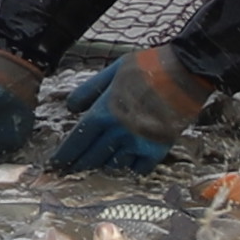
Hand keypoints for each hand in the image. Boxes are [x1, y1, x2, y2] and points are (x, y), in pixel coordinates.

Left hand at [36, 50, 209, 178]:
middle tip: (67, 173)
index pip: (75, 143)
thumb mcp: (112, 71)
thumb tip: (70, 108)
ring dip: (102, 165)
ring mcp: (138, 143)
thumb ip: (88, 90)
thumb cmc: (148, 66)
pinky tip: (126, 162)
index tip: (52, 168)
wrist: (186, 71)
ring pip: (112, 166)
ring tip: (97, 164)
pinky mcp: (158, 149)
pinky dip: (129, 168)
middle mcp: (117, 132)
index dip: (62, 158)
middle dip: (76, 167)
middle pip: (90, 159)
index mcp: (102, 112)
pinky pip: (137, 169)